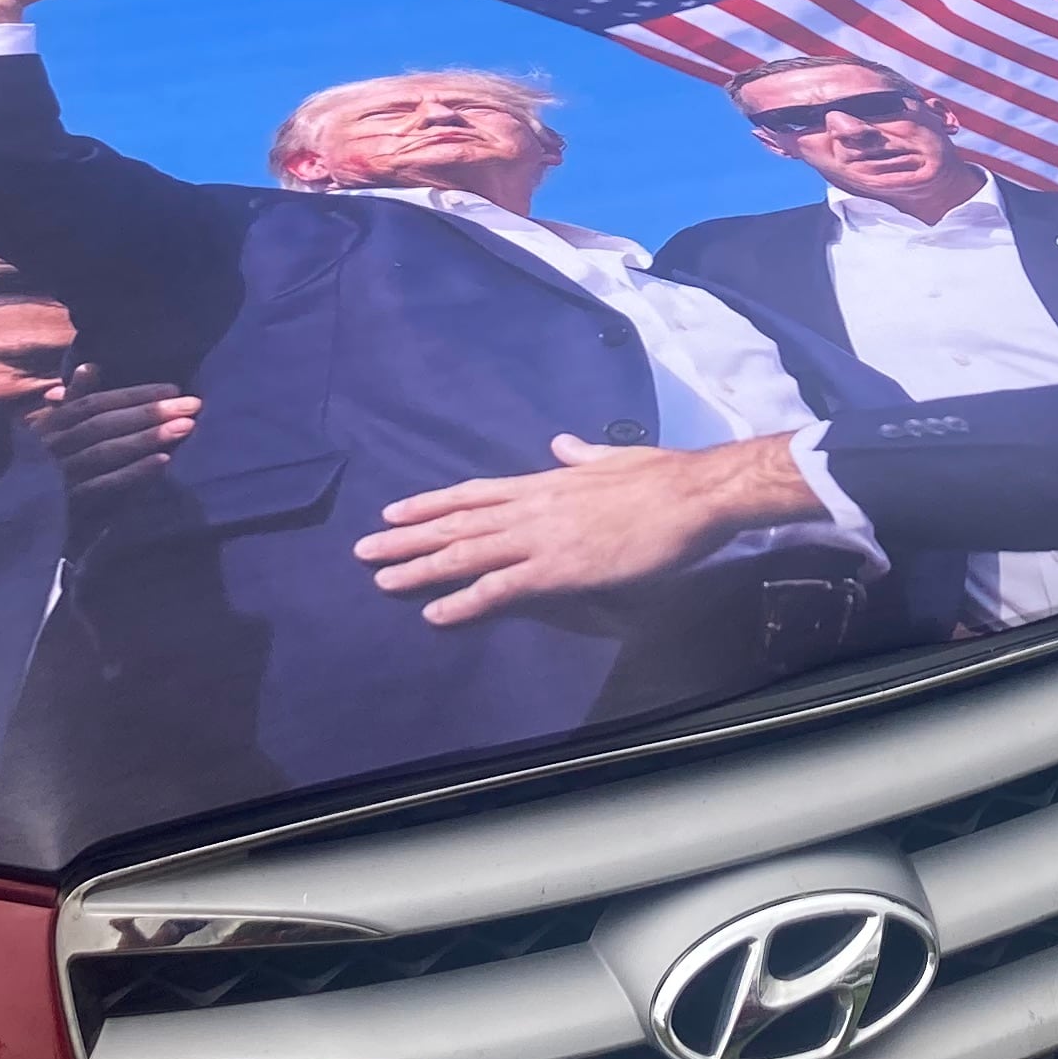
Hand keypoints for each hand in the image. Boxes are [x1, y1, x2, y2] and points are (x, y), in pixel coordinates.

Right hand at [34, 380, 198, 499]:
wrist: (10, 516)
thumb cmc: (37, 467)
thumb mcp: (49, 429)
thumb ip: (73, 399)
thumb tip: (93, 366)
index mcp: (49, 425)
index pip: (94, 403)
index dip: (135, 394)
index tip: (174, 388)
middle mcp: (52, 446)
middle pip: (104, 423)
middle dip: (150, 412)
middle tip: (193, 404)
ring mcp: (57, 476)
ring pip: (105, 451)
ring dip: (147, 438)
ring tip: (187, 427)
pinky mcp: (65, 505)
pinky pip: (103, 486)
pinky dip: (134, 472)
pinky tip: (164, 462)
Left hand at [357, 432, 820, 624]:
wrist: (693, 495)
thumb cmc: (663, 477)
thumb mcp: (614, 457)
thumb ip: (581, 455)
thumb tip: (561, 444)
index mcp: (546, 481)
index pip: (474, 493)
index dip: (431, 503)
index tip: (396, 510)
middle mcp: (532, 507)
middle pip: (456, 522)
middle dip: (407, 537)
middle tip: (364, 550)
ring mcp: (541, 539)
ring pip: (466, 553)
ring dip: (420, 567)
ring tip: (381, 579)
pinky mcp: (558, 570)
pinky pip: (499, 589)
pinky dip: (463, 602)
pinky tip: (434, 614)